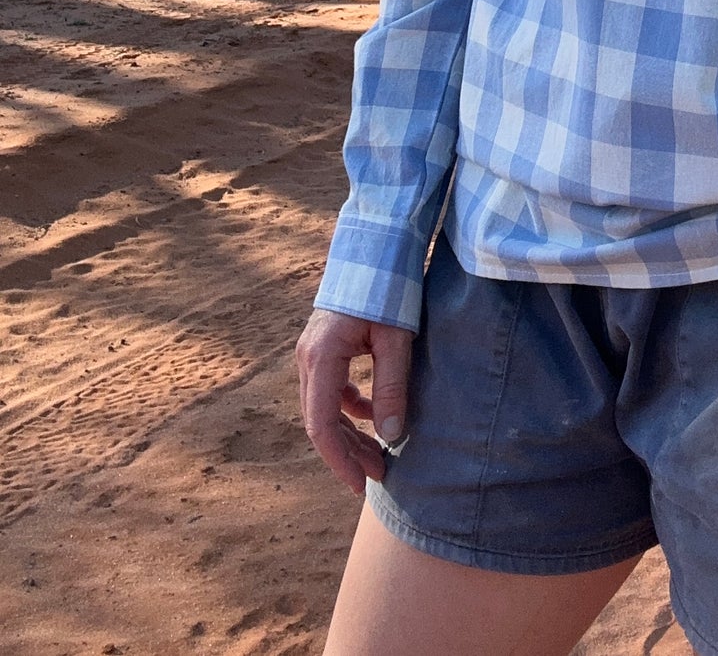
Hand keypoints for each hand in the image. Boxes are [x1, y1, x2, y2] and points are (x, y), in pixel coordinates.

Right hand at [296, 306, 414, 494]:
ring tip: (380, 455)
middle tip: (379, 476)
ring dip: (350, 434)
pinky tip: (374, 416)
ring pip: (324, 408)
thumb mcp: (396, 340)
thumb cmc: (388, 288)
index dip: (339, 460)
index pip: (321, 425)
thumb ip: (392, 387)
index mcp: (321, 358)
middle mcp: (308, 358)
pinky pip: (331, 390)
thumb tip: (390, 436)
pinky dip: (350, 408)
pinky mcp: (324, 347)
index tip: (362, 484)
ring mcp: (313, 352)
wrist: (376, 246)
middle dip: (348, 453)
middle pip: (320, 421)